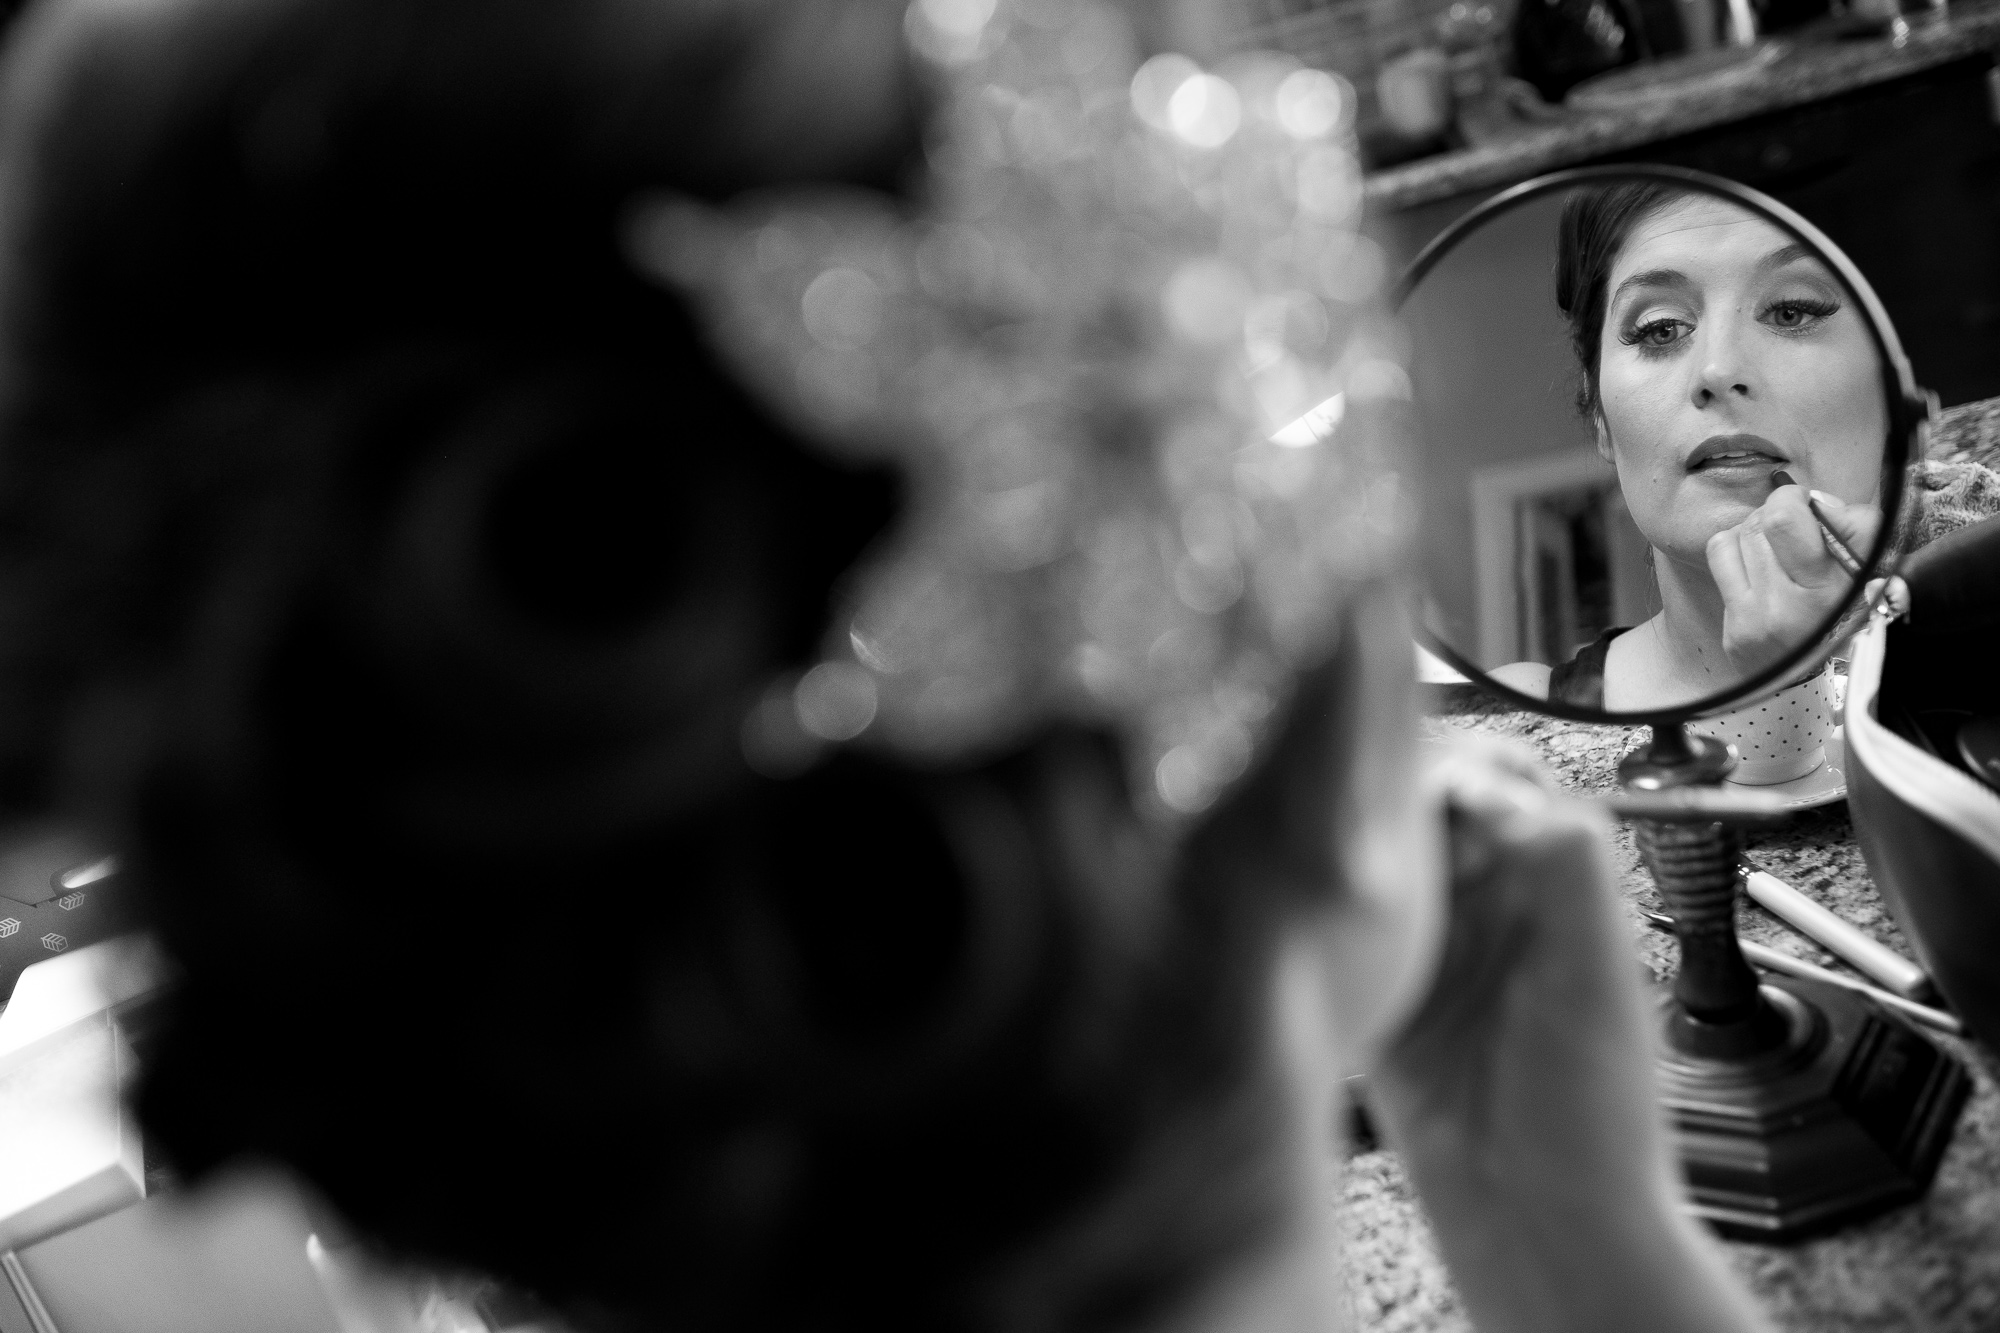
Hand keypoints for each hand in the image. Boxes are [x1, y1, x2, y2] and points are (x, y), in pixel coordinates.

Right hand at [1368, 736, 1769, 1332]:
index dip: (1462, 766)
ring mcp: (1425, 947)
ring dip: (1346, 845)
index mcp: (1551, 884)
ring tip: (1326, 855)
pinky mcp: (1370, 991)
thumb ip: (1564, 866)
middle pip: (1421, 803)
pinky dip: (1313, 907)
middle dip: (1387, 795)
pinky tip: (1303, 908)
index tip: (1430, 787)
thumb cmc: (1593, 1120)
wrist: (1539, 1227)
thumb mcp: (1596, 976)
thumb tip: (1495, 784)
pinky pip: (1331, 924)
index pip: (1500, 777)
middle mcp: (1486, 904)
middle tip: (1361, 818)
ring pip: (1370, 854)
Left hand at [1707, 484, 1880, 676]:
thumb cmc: (1849, 614)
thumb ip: (1857, 528)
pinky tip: (1754, 565)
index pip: (1783, 519)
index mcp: (1827, 590)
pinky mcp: (1732, 629)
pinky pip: (1719, 561)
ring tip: (1776, 548)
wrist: (1820, 677)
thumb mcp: (1870, 570)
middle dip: (1776, 515)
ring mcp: (1752, 620)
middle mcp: (1784, 607)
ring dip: (1756, 532)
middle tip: (1792, 528)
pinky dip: (1735, 550)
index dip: (1791, 498)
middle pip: (1759, 524)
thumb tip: (1817, 501)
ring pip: (1735, 537)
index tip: (1805, 505)